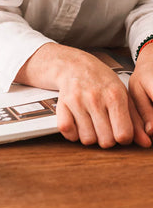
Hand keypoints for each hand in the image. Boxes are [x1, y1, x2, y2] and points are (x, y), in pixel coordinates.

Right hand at [16, 43, 150, 147]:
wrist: (74, 64)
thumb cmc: (100, 80)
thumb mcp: (122, 94)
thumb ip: (135, 120)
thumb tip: (145, 143)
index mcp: (114, 95)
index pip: (123, 135)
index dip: (122, 137)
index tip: (119, 131)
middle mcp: (95, 98)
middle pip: (105, 140)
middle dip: (106, 138)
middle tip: (104, 126)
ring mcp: (77, 101)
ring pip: (87, 139)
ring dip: (89, 135)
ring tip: (91, 123)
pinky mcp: (62, 103)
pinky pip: (67, 130)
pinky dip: (72, 133)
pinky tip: (77, 124)